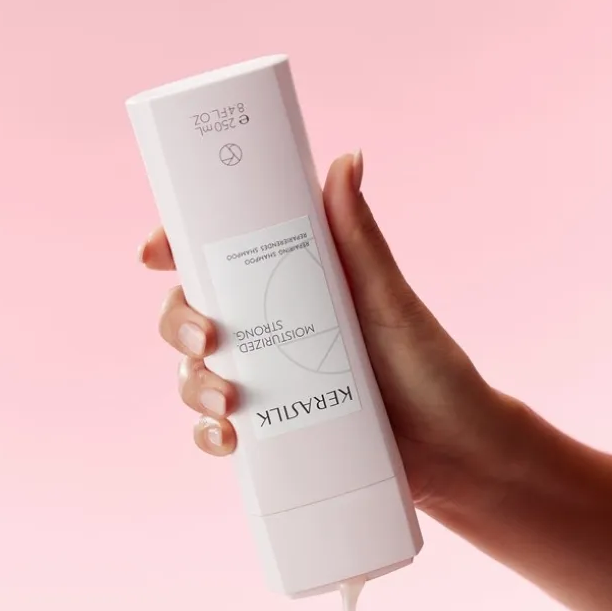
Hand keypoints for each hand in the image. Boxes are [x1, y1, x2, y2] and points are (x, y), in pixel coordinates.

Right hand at [141, 151, 520, 511]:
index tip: (155, 251)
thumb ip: (361, 241)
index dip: (176, 249)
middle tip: (204, 337)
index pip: (222, 261)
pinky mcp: (276, 435)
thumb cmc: (432, 371)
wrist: (456, 452)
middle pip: (194, 316)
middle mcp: (276, 334)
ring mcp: (272, 386)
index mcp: (296, 290)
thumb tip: (347, 158)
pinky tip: (228, 440)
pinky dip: (210, 436)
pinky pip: (220, 432)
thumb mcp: (392, 304)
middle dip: (177, 323)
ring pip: (197, 375)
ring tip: (227, 401)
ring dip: (191, 385)